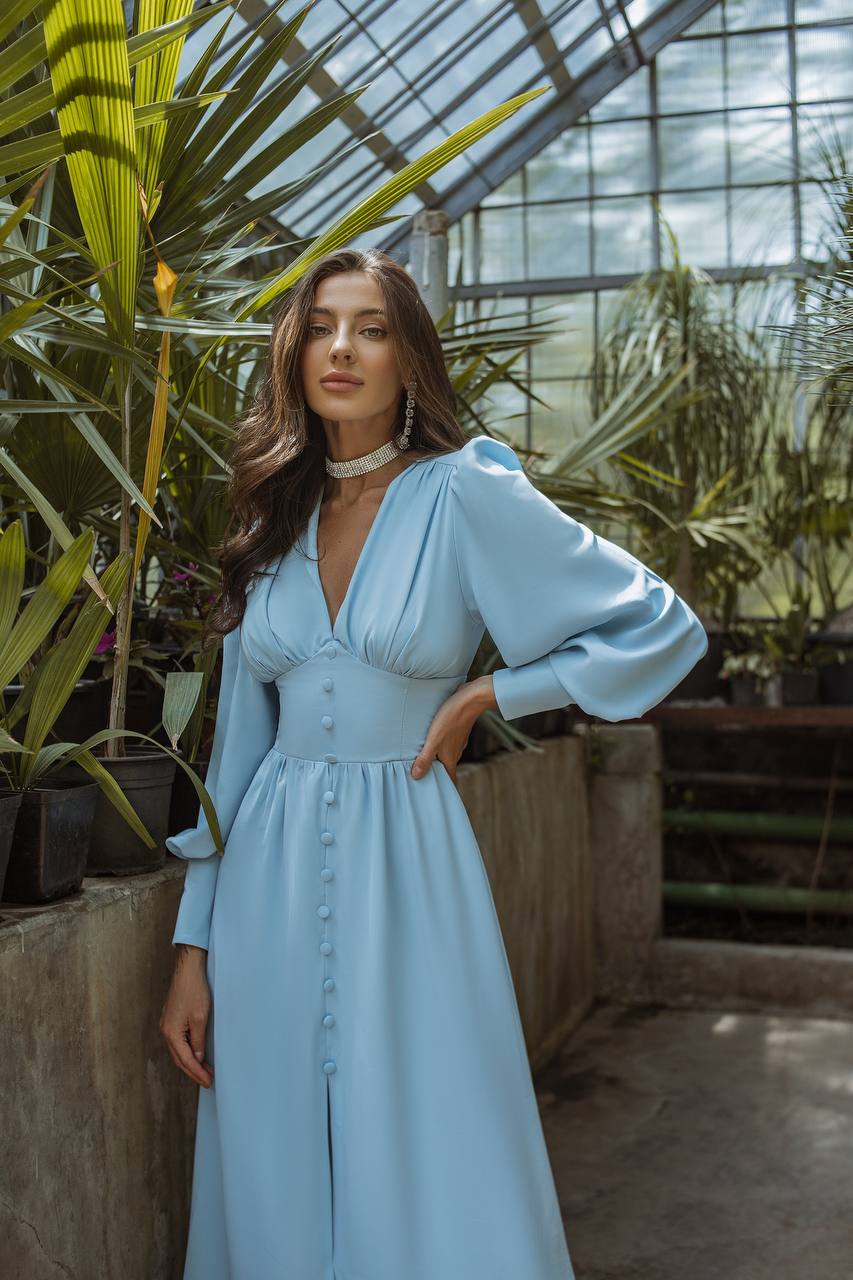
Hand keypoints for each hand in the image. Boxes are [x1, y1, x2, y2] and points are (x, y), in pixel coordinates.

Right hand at [160, 945, 214, 1088]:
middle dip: (193, 1071)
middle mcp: (165, 1032)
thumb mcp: (200, 1018)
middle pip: (179, 1059)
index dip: (198, 1073)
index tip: (208, 1082)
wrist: (187, 970)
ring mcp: (167, 1026)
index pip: (186, 1060)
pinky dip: (187, 1051)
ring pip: (178, 1051)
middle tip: (208, 1081)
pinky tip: (196, 1054)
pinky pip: (179, 1042)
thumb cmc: (194, 991)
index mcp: (171, 1033)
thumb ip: (198, 1041)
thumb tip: (197, 1058)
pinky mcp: (171, 1020)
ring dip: (191, 1062)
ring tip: (205, 1071)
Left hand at [410, 675, 495, 784]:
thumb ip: (424, 759)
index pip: (449, 780)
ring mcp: (457, 740)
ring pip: (446, 754)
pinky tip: (430, 739)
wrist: (469, 699)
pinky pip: (447, 742)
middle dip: (437, 773)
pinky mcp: (456, 729)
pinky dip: (439, 745)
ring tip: (422, 758)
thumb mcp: (433, 741)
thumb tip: (416, 776)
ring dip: (436, 758)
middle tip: (423, 777)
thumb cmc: (451, 720)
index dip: (444, 788)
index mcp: (450, 758)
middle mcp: (455, 752)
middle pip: (446, 767)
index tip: (437, 795)